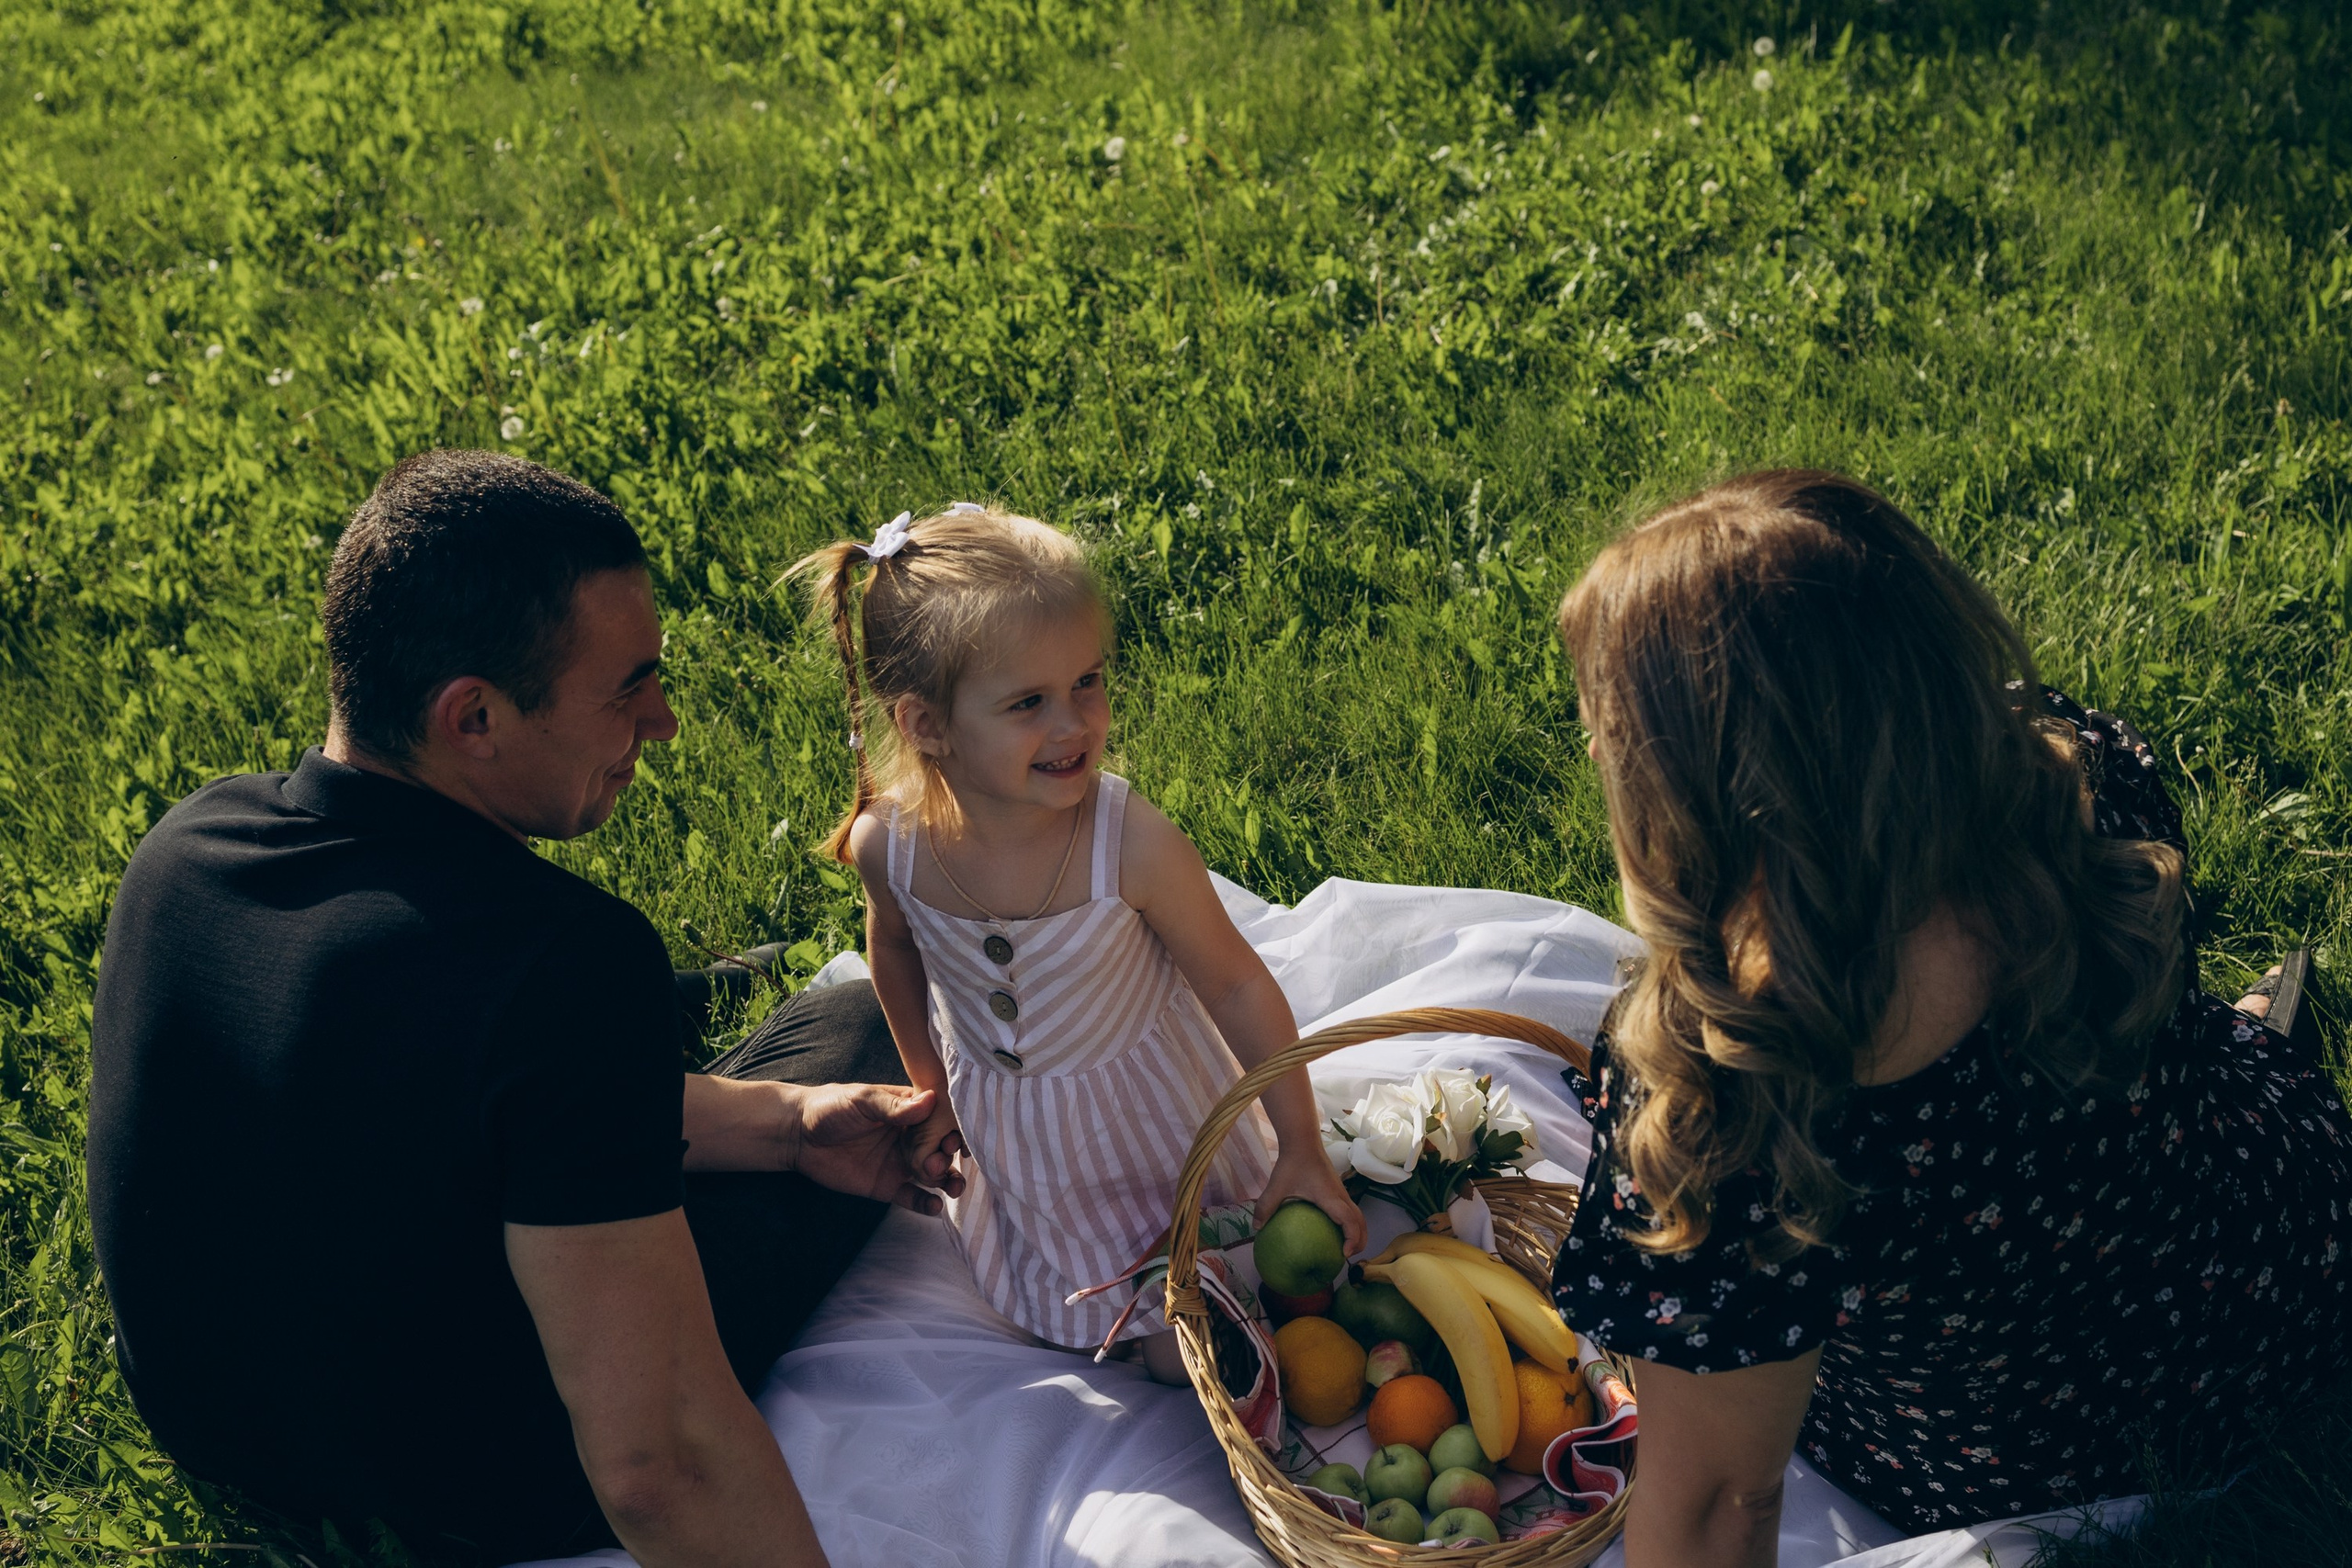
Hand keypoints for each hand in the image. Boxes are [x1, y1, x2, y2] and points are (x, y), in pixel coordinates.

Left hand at [785, 1082, 966, 1214]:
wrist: (797, 1135)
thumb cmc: (830, 1107)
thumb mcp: (862, 1100)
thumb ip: (893, 1106)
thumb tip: (929, 1101)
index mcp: (908, 1110)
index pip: (940, 1118)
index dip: (951, 1128)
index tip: (952, 1139)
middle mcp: (910, 1136)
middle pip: (941, 1148)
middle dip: (948, 1157)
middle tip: (938, 1163)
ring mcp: (900, 1162)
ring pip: (934, 1173)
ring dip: (948, 1180)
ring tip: (953, 1188)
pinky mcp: (887, 1186)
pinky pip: (913, 1197)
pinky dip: (926, 1203)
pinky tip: (935, 1206)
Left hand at [1255, 1144, 1365, 1256]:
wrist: (1303, 1141)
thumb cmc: (1292, 1163)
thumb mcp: (1276, 1186)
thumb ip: (1266, 1207)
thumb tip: (1256, 1228)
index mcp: (1330, 1198)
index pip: (1350, 1220)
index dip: (1352, 1239)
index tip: (1344, 1254)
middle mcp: (1341, 1196)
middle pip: (1361, 1221)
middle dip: (1360, 1241)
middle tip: (1348, 1257)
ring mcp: (1341, 1192)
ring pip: (1358, 1215)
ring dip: (1358, 1232)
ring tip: (1346, 1248)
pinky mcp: (1338, 1189)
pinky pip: (1350, 1209)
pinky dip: (1350, 1223)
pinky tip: (1334, 1230)